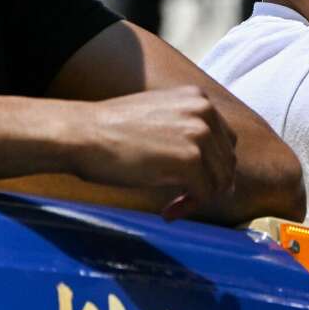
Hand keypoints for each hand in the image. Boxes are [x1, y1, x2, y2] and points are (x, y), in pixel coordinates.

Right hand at [74, 86, 237, 212]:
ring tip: (173, 206)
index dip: (212, 166)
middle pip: (227, 161)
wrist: (81, 134)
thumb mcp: (160, 114)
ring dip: (199, 198)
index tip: (191, 182)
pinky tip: (167, 211)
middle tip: (183, 199)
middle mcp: (205, 112)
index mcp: (198, 97)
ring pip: (220, 180)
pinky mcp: (189, 161)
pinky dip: (188, 208)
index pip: (225, 140)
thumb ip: (187, 129)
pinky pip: (204, 194)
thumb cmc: (110, 129)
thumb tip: (210, 164)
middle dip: (209, 184)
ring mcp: (199, 135)